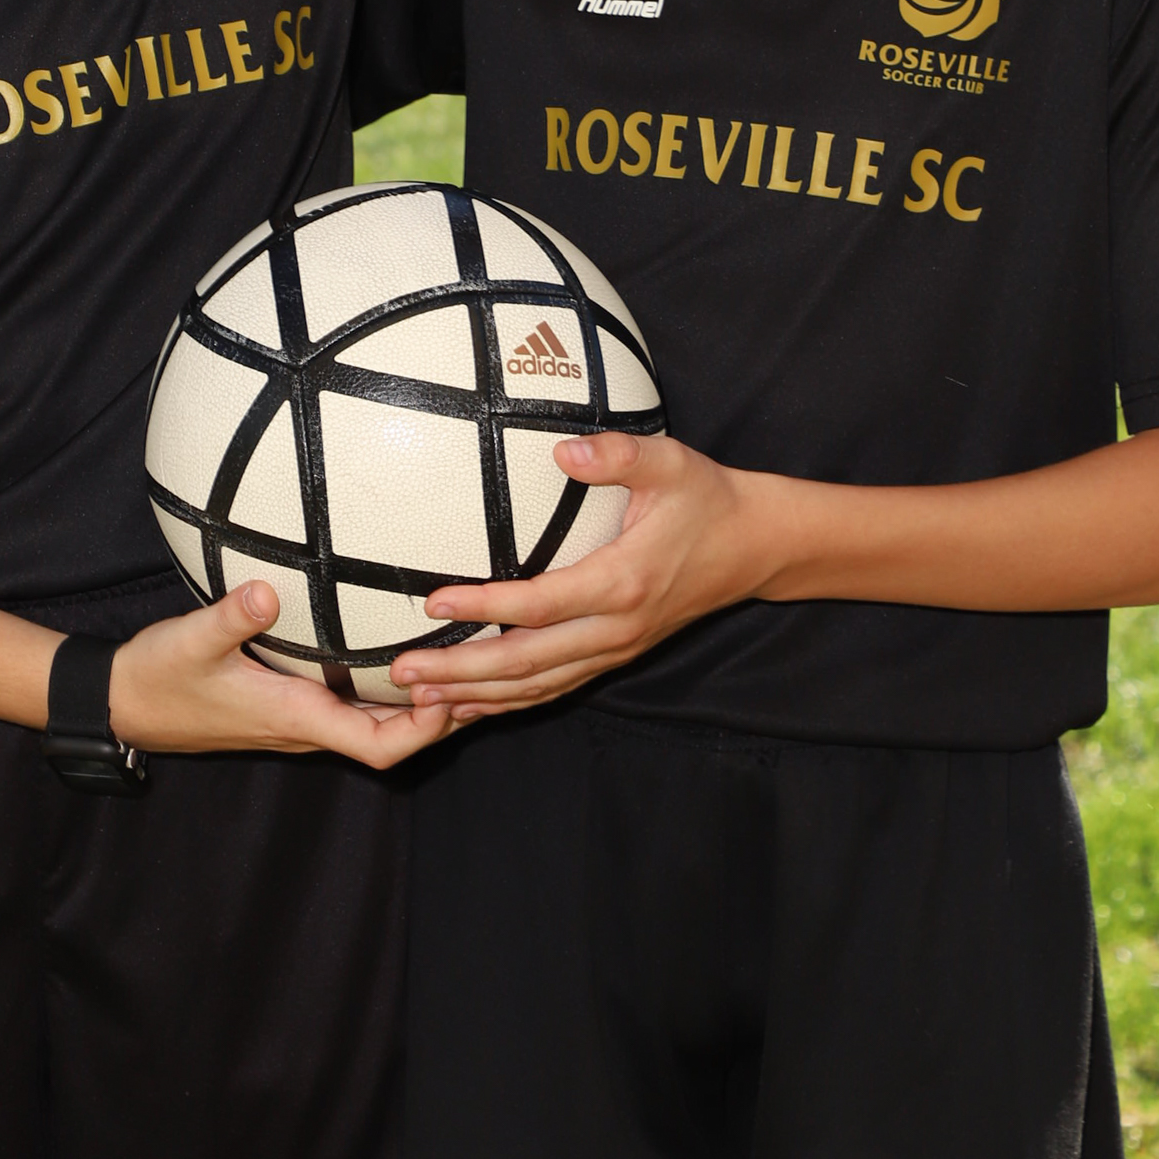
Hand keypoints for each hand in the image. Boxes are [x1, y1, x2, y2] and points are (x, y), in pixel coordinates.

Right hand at [110, 583, 452, 765]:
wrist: (121, 704)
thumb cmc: (157, 676)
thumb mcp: (189, 640)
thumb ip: (228, 617)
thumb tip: (263, 589)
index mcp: (293, 718)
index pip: (378, 748)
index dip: (423, 729)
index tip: (451, 689)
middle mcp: (304, 728)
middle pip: (391, 742)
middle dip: (439, 717)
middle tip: (480, 674)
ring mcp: (297, 720)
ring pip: (374, 728)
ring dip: (417, 708)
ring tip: (458, 666)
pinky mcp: (288, 706)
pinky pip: (352, 711)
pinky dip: (386, 695)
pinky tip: (400, 658)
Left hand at [390, 434, 756, 716]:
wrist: (756, 545)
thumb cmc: (706, 497)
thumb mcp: (671, 462)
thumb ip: (618, 454)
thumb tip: (563, 452)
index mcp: (621, 583)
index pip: (538, 605)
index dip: (483, 606)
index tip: (432, 602)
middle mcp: (616, 628)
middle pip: (526, 663)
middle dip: (461, 672)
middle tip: (402, 672)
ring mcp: (616, 649)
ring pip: (537, 686)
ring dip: (476, 696)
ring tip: (419, 696)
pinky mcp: (616, 654)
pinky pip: (554, 687)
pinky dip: (509, 702)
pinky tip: (469, 706)